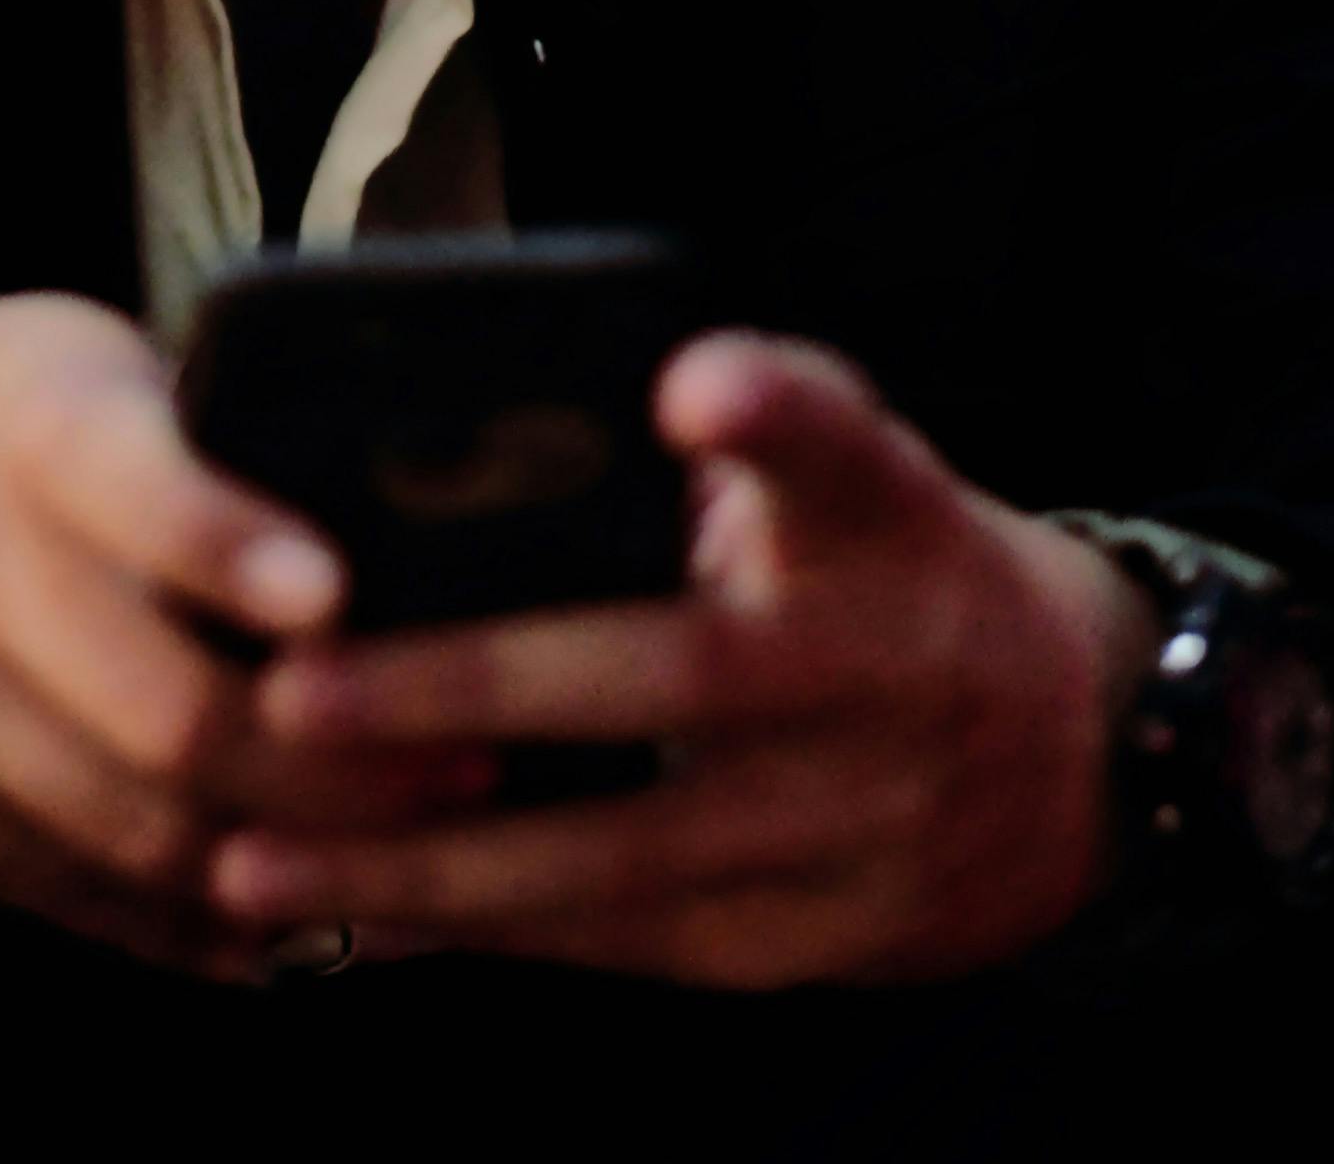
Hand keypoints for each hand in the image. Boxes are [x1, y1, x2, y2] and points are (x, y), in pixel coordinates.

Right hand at [0, 282, 493, 972]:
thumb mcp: (44, 359)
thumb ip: (188, 445)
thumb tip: (397, 551)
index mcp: (15, 412)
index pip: (128, 475)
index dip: (227, 539)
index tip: (333, 596)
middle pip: (160, 711)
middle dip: (331, 771)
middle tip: (466, 776)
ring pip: (114, 827)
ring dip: (270, 869)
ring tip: (395, 871)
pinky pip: (35, 888)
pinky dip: (161, 920)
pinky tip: (249, 920)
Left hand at [214, 330, 1157, 987]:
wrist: (1077, 754)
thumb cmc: (891, 564)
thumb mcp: (855, 463)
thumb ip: (736, 418)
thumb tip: (521, 393)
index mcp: (879, 520)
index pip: (836, 444)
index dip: (769, 413)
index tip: (688, 388)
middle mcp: (871, 671)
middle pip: (667, 678)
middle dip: (470, 692)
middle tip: (298, 692)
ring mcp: (844, 825)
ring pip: (615, 855)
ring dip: (427, 859)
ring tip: (256, 855)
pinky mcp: (804, 941)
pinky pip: (618, 946)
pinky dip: (476, 939)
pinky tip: (346, 924)